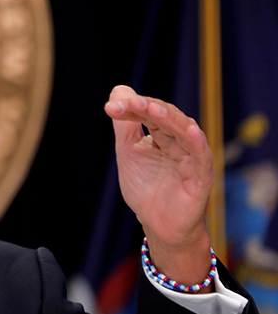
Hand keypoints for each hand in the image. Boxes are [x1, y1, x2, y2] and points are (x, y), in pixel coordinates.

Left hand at [104, 85, 214, 287]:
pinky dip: (196, 144)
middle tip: (129, 103)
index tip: (111, 107)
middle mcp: (181, 142)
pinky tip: (189, 131)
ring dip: (169, 119)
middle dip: (148, 108)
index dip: (132, 107)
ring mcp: (192, 158)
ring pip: (184, 132)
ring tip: (152, 110)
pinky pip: (201, 158)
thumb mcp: (128, 153)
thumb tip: (119, 90)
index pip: (150, 114)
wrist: (157, 223)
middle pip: (167, 118)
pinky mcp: (201, 177)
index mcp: (164, 134)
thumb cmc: (145, 187)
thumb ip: (125, 125)